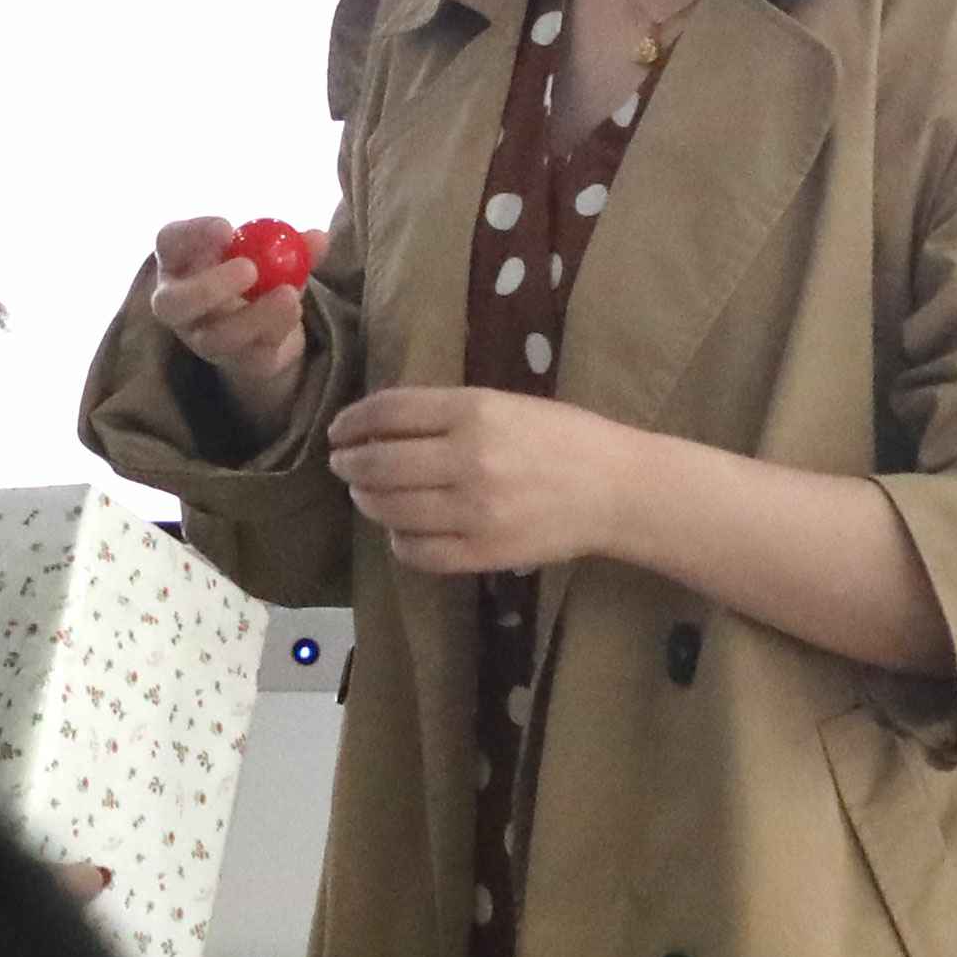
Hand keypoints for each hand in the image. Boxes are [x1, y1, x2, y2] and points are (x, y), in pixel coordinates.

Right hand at [142, 216, 311, 403]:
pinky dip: (276, 331)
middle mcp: (180, 305)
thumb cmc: (258, 275)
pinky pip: (251, 355)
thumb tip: (318, 238)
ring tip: (288, 295)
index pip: (169, 242)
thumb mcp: (271, 253)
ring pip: (215, 337)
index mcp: (180, 262)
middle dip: (208, 287)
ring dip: (254, 316)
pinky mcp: (233, 363)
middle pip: (171, 304)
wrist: (269, 329)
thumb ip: (293, 245)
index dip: (192, 234)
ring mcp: (202, 339)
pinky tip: (293, 313)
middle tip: (249, 269)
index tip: (228, 228)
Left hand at [324, 387, 650, 582]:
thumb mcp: (505, 403)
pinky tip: (401, 530)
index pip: (388, 412)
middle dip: (349, 464)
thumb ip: (447, 411)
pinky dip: (398, 540)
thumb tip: (380, 422)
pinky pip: (417, 551)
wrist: (617, 489)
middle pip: (378, 463)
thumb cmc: (563, 437)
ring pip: (390, 509)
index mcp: (475, 411)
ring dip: (367, 500)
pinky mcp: (484, 552)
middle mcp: (469, 459)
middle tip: (342, 464)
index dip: (352, 421)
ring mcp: (474, 511)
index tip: (339, 430)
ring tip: (366, 494)